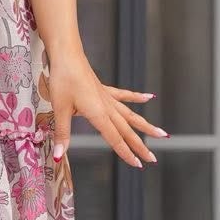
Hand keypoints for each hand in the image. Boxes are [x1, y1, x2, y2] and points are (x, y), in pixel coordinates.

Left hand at [47, 47, 166, 169]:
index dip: (126, 153)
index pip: (115, 138)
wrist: (66, 54)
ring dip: (145, 126)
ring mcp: (107, 97)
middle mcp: (107, 107)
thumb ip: (62, 133)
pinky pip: (124, 95)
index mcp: (98, 113)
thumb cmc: (62, 79)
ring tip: (161, 133)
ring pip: (130, 115)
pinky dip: (137, 97)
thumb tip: (58, 155)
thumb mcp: (59, 108)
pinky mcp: (103, 88)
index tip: (137, 165)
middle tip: (153, 159)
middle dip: (140, 145)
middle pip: (127, 130)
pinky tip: (149, 97)